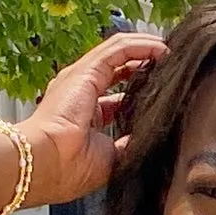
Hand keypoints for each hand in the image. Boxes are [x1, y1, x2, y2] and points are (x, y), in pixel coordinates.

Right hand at [18, 28, 164, 198]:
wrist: (45, 163)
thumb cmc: (68, 168)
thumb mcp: (111, 159)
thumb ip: (129, 145)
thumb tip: (148, 139)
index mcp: (84, 115)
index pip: (116, 96)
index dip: (140, 91)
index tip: (162, 93)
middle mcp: (80, 92)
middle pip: (118, 69)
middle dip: (145, 65)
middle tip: (170, 68)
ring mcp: (81, 78)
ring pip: (119, 51)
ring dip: (146, 48)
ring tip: (170, 53)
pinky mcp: (87, 70)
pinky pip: (119, 49)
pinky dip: (142, 46)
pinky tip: (163, 51)